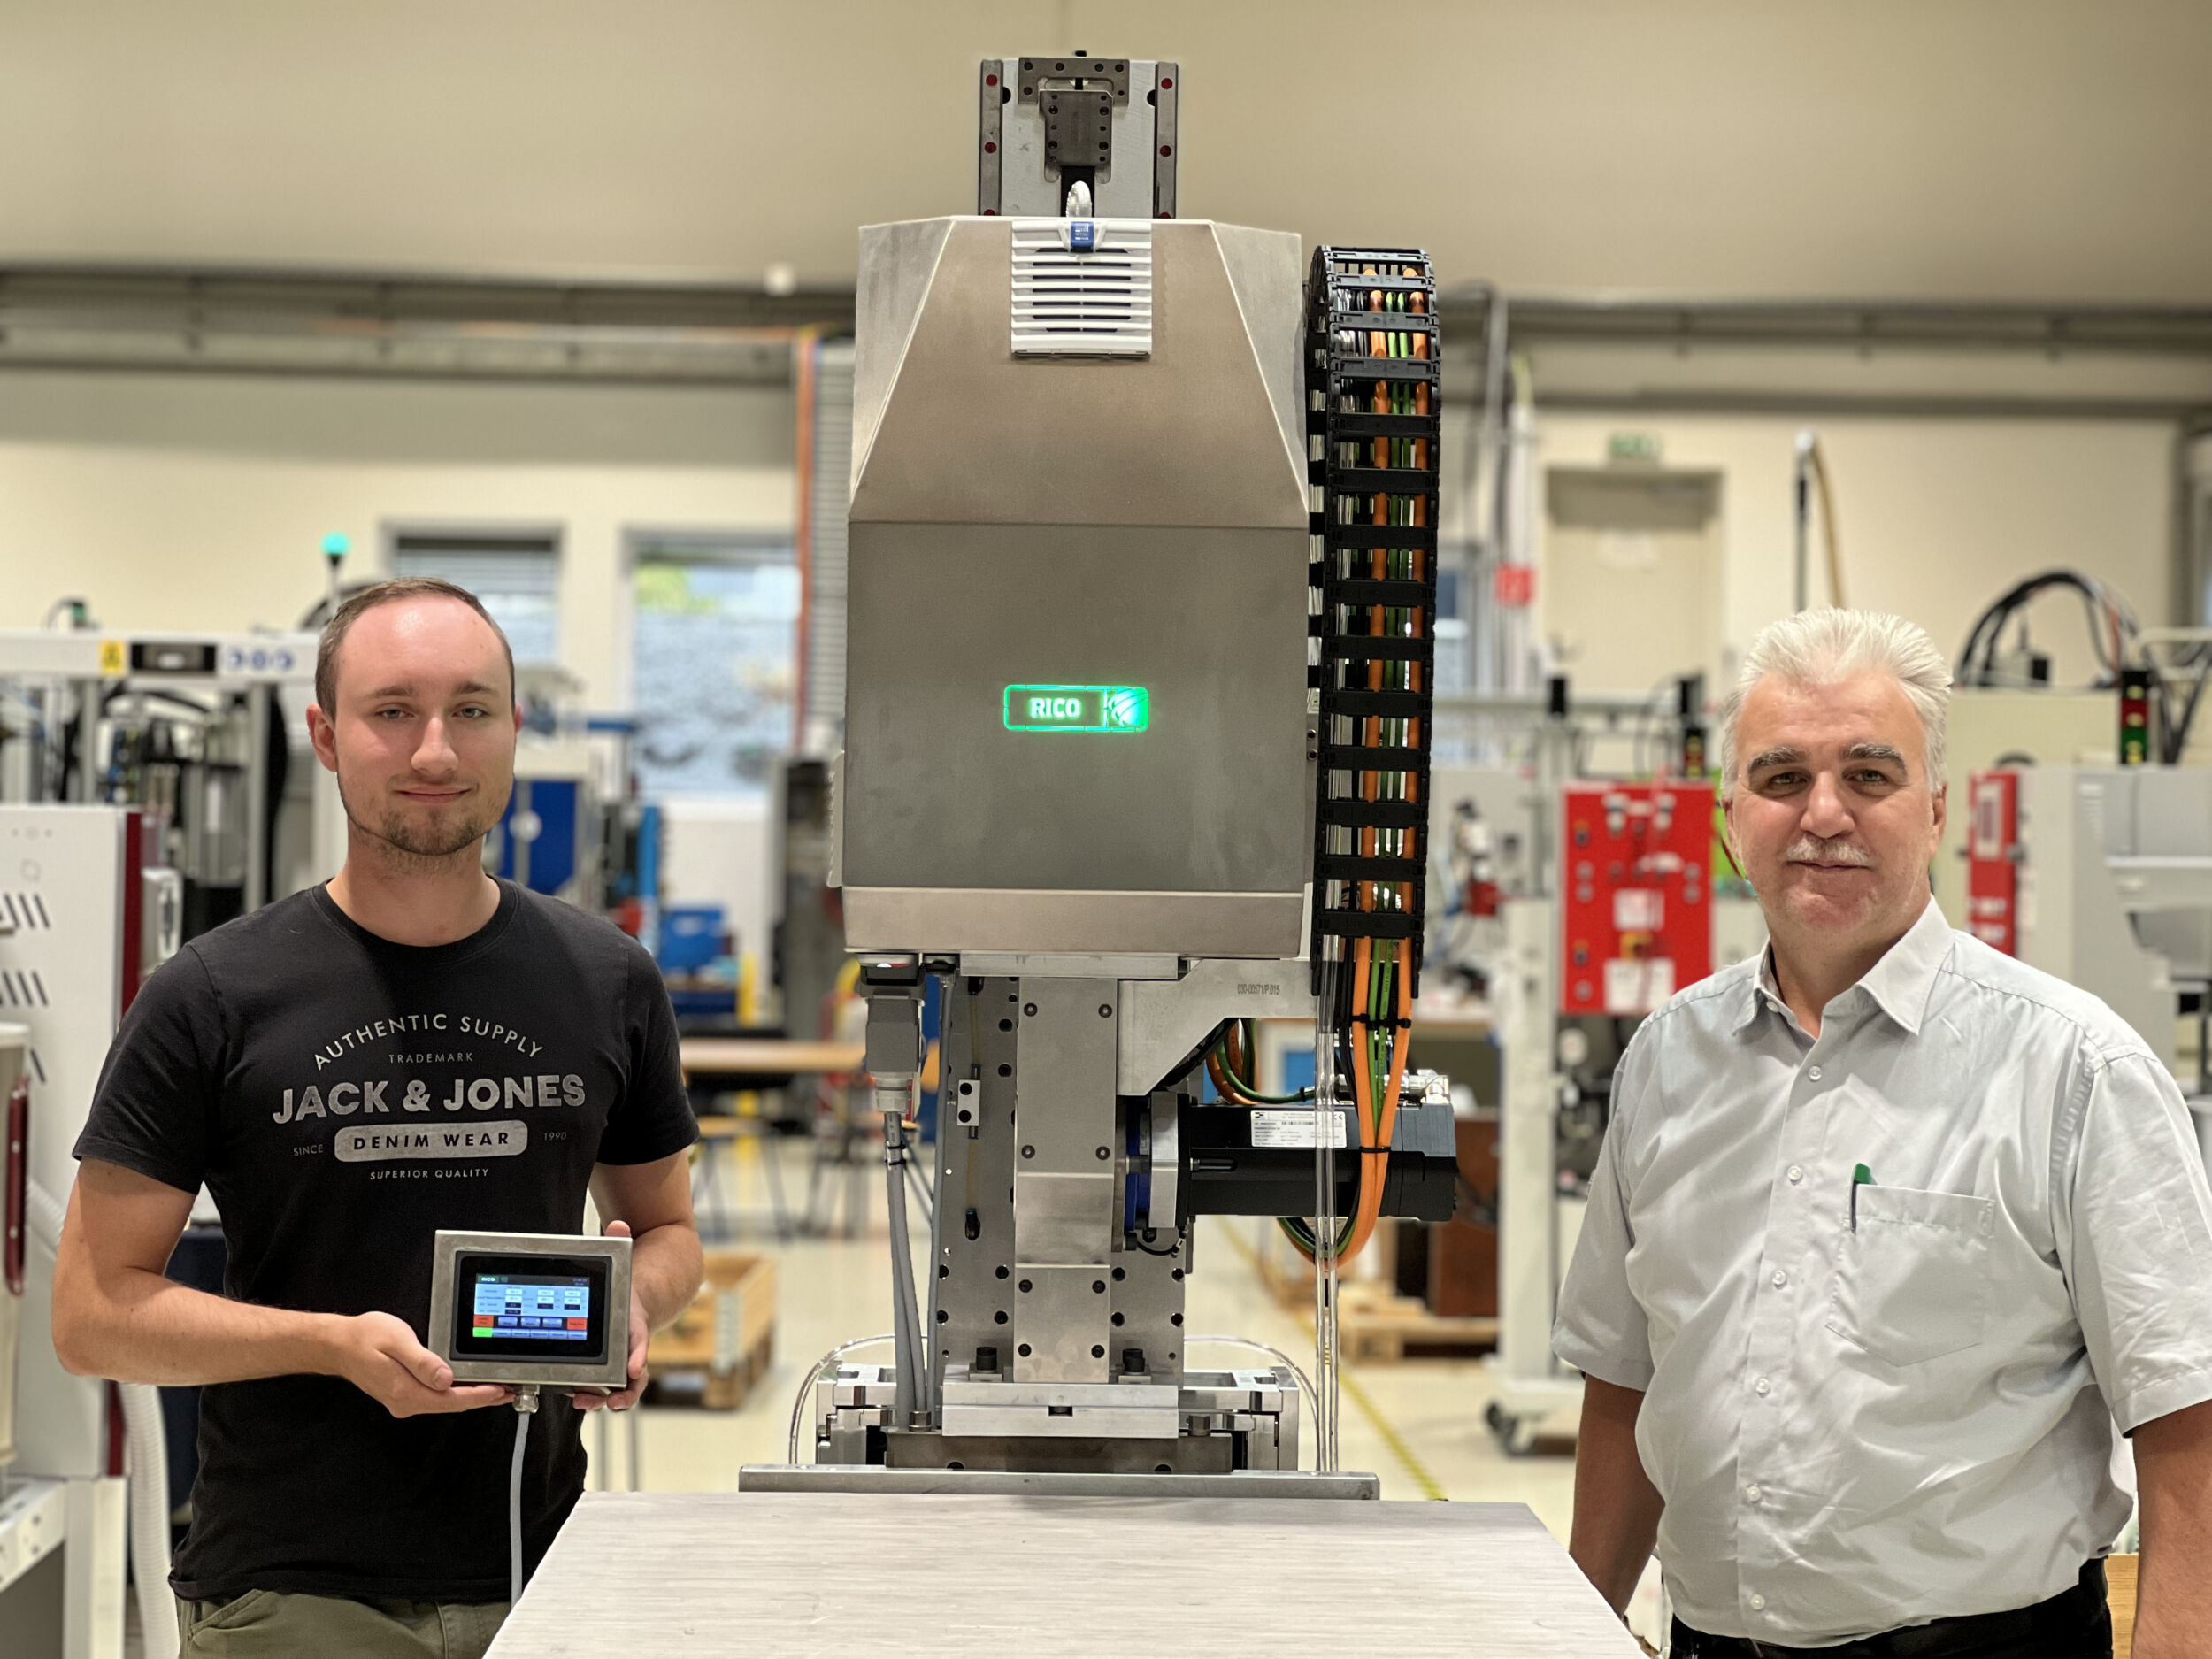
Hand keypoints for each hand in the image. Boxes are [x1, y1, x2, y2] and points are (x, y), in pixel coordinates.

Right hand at [332, 1310, 513, 1417]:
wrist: (338, 1345)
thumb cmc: (364, 1338)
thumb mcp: (397, 1341)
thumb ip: (423, 1361)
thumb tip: (446, 1379)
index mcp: (406, 1391)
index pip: (452, 1399)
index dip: (481, 1396)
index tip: (502, 1391)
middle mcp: (405, 1401)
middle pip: (452, 1404)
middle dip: (482, 1398)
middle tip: (509, 1390)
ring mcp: (403, 1400)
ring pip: (444, 1402)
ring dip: (469, 1396)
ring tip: (495, 1388)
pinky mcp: (402, 1393)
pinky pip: (434, 1397)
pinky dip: (454, 1392)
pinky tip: (465, 1384)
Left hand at [575, 1220, 649, 1411]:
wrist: (640, 1301)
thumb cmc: (628, 1288)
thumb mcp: (626, 1263)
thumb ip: (620, 1241)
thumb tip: (617, 1222)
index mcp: (636, 1322)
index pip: (640, 1339)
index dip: (638, 1354)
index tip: (633, 1367)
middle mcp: (632, 1346)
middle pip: (635, 1376)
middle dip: (624, 1392)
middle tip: (610, 1400)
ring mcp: (623, 1361)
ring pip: (621, 1388)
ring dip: (604, 1399)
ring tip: (586, 1403)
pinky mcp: (610, 1370)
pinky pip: (606, 1388)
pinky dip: (594, 1394)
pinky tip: (576, 1395)